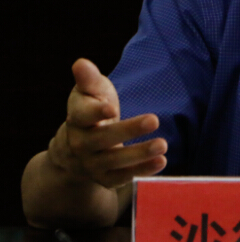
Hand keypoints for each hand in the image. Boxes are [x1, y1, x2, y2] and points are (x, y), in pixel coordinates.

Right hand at [47, 58, 167, 188]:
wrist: (75, 150)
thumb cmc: (90, 111)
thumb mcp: (88, 93)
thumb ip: (88, 79)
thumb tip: (80, 63)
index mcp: (77, 120)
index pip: (82, 116)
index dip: (95, 112)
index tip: (110, 108)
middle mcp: (81, 144)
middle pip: (102, 139)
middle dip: (128, 130)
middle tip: (155, 119)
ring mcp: (92, 164)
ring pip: (114, 161)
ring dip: (139, 154)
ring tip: (163, 144)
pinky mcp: (106, 178)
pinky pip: (123, 178)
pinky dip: (141, 171)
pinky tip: (161, 161)